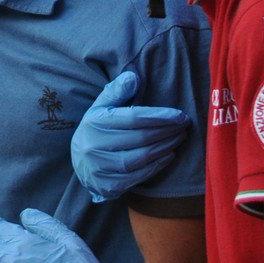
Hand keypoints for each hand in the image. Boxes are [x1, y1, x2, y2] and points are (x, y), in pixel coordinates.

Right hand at [72, 71, 191, 202]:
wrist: (78, 164)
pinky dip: (157, 166)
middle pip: (140, 137)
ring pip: (141, 157)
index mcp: (95, 122)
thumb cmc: (96, 130)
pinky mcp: (109, 185)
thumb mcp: (100, 107)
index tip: (179, 115)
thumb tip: (133, 77)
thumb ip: (116, 91)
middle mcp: (95, 145)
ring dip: (165, 147)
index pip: (133, 117)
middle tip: (184, 126)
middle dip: (167, 131)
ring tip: (179, 138)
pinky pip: (138, 176)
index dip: (159, 116)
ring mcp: (101, 167)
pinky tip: (169, 155)